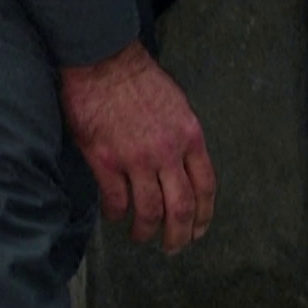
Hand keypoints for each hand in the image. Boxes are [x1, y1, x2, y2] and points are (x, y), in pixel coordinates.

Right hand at [60, 42, 217, 252]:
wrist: (102, 58)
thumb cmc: (139, 80)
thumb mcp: (178, 106)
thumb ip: (183, 139)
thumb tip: (184, 168)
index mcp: (190, 138)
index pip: (206, 187)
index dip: (204, 216)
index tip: (199, 231)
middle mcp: (167, 152)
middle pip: (180, 208)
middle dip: (180, 236)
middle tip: (174, 248)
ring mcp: (135, 158)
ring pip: (148, 210)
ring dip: (146, 231)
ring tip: (142, 237)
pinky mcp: (104, 159)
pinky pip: (116, 199)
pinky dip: (116, 213)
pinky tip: (115, 216)